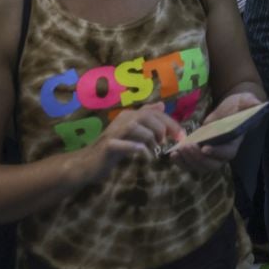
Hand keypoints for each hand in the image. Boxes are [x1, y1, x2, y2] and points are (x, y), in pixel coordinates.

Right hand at [67, 107, 185, 187]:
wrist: (88, 163)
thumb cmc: (113, 149)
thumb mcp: (132, 133)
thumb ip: (145, 119)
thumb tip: (161, 105)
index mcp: (129, 115)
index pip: (154, 112)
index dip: (170, 122)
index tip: (181, 135)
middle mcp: (121, 120)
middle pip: (146, 116)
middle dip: (162, 128)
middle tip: (167, 143)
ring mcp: (113, 132)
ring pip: (136, 126)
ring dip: (150, 138)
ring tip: (154, 150)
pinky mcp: (108, 146)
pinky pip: (124, 144)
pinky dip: (136, 148)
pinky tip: (145, 156)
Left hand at [169, 92, 262, 168]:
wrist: (232, 109)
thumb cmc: (239, 105)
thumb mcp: (246, 101)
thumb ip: (251, 104)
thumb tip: (256, 104)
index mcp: (235, 141)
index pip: (227, 152)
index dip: (217, 152)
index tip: (205, 147)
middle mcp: (223, 152)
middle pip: (212, 164)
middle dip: (198, 158)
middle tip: (187, 146)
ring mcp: (212, 155)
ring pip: (200, 167)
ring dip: (188, 161)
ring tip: (178, 151)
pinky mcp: (201, 153)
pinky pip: (192, 164)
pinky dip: (182, 162)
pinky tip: (173, 154)